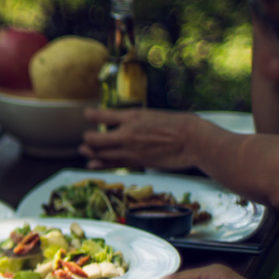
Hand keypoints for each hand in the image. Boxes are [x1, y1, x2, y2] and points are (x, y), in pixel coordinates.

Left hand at [80, 108, 207, 169]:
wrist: (194, 140)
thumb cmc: (180, 125)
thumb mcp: (154, 115)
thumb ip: (137, 119)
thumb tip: (124, 121)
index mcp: (133, 116)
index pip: (104, 115)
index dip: (92, 115)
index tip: (86, 114)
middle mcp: (127, 132)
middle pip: (96, 139)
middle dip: (88, 139)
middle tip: (86, 139)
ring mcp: (130, 149)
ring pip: (101, 154)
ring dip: (90, 153)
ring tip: (84, 151)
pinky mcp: (137, 162)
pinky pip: (113, 164)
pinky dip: (100, 164)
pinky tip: (91, 164)